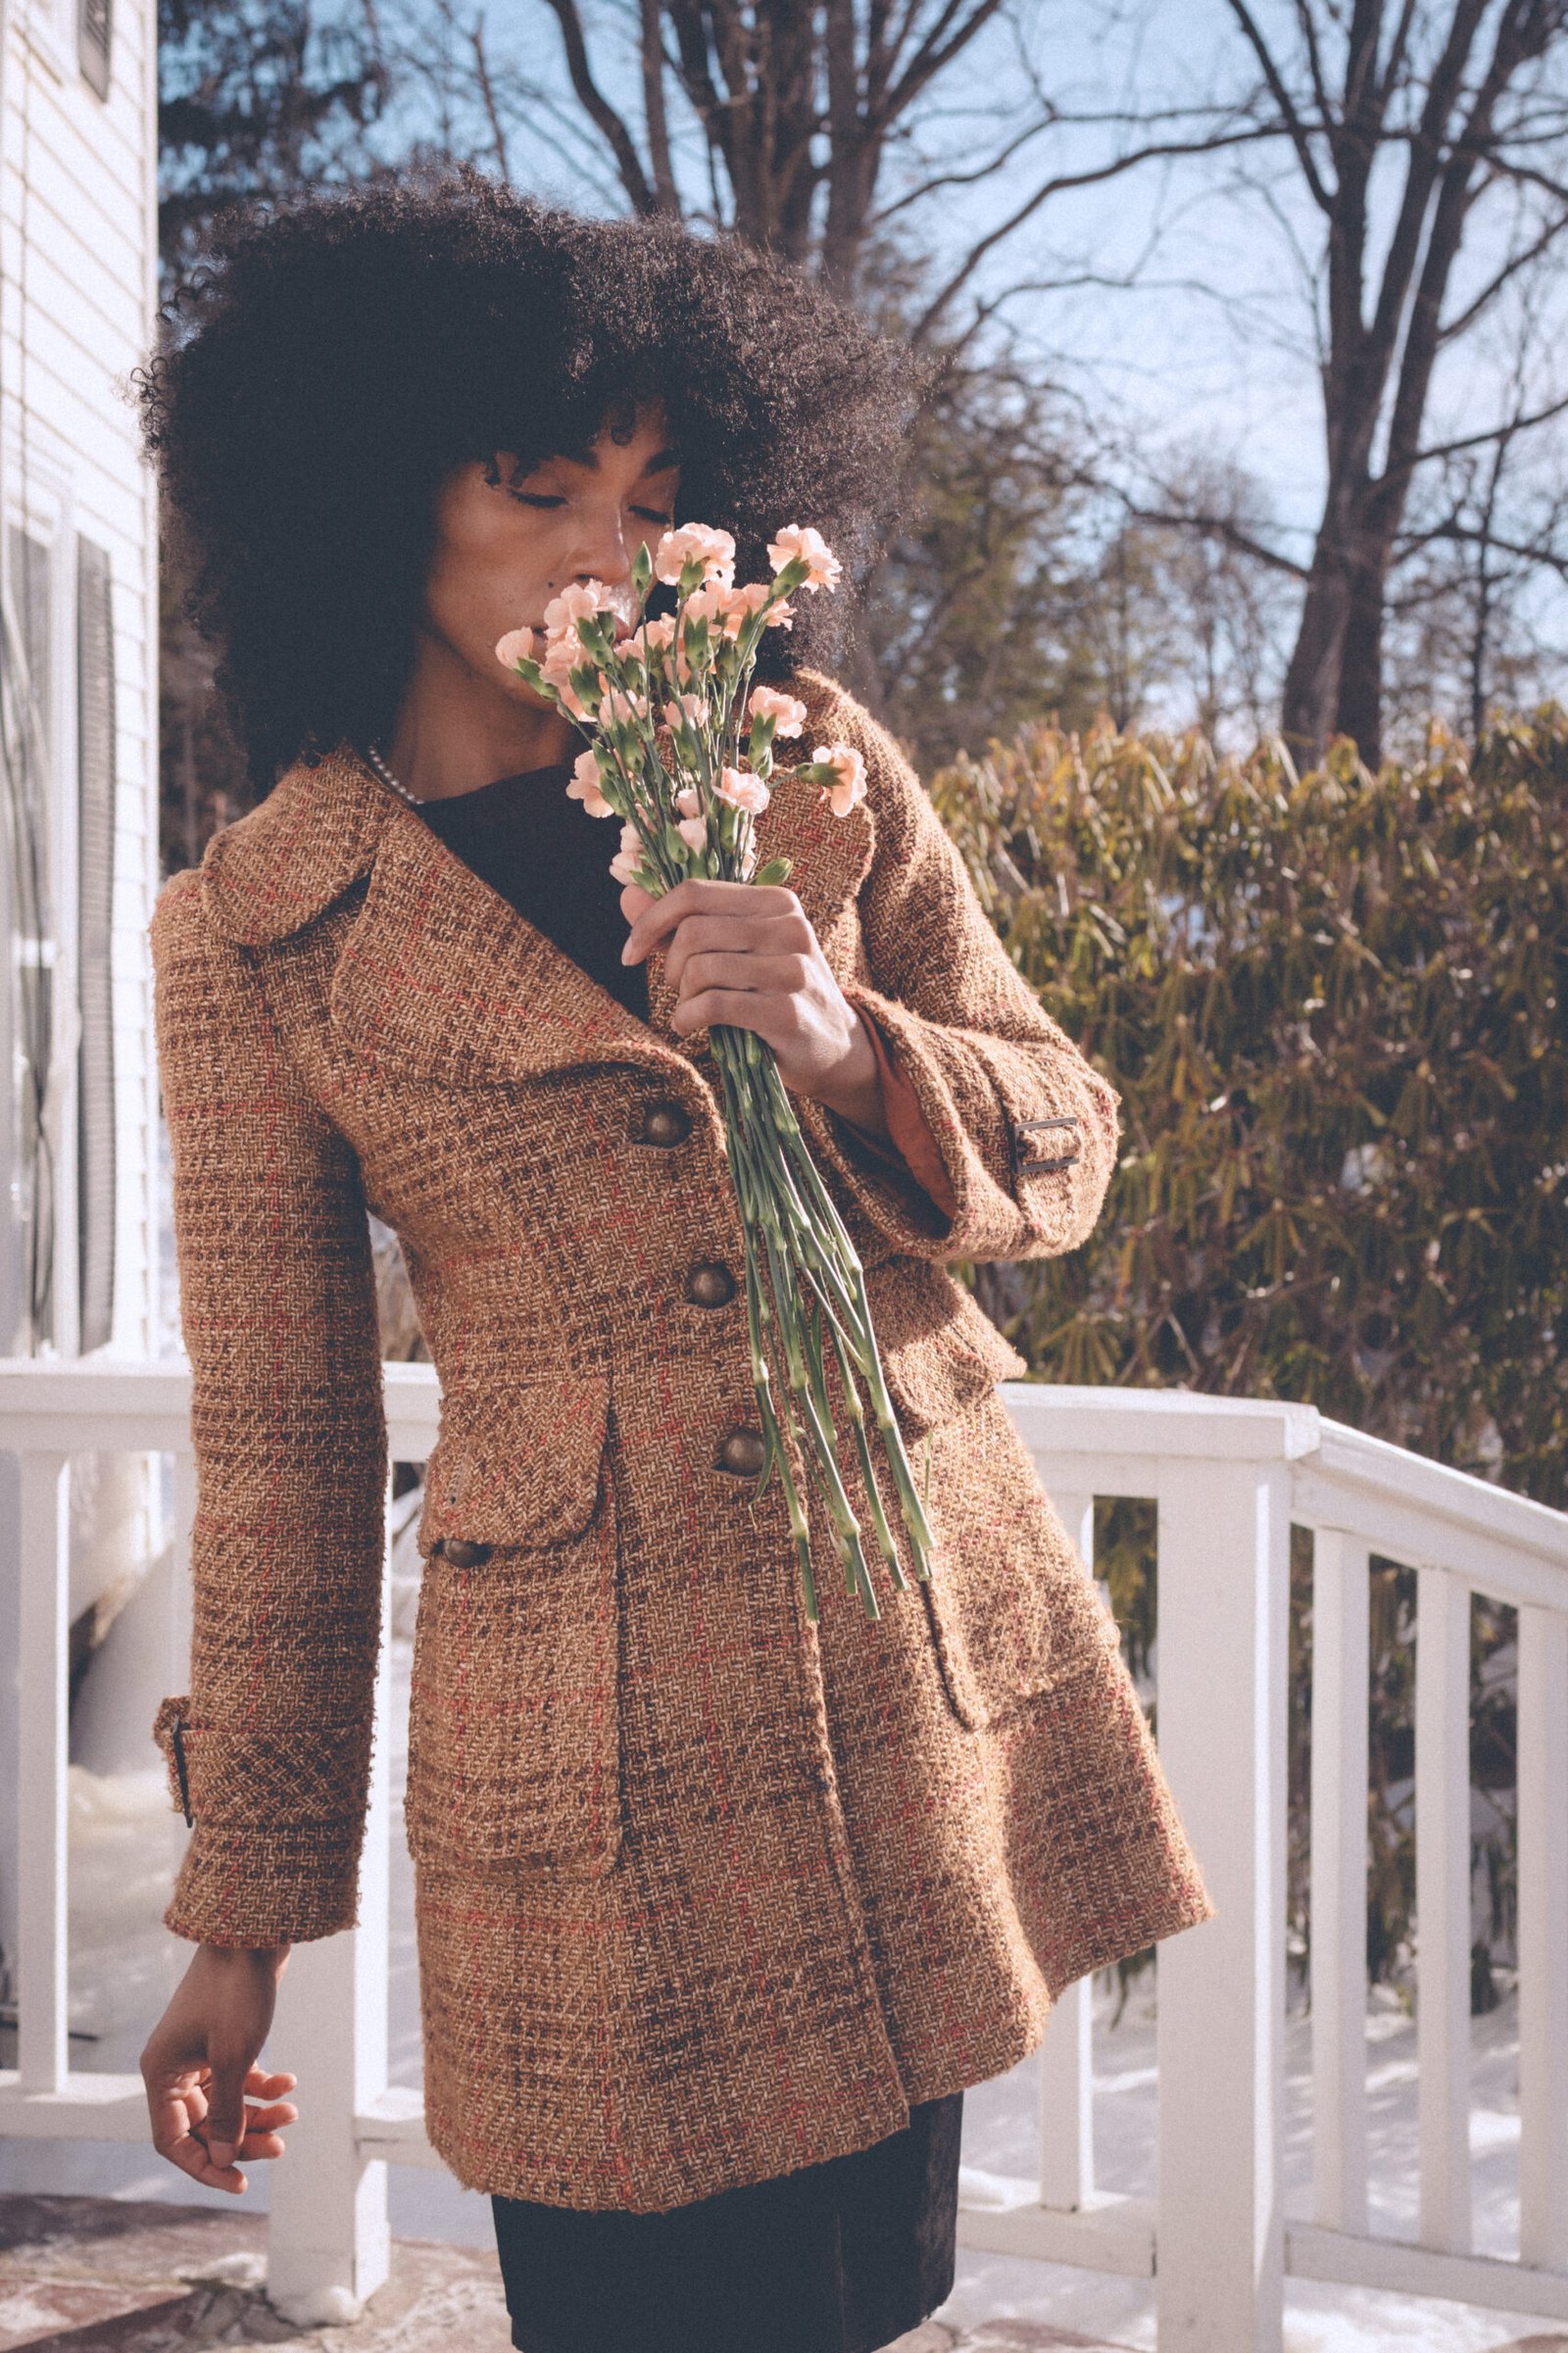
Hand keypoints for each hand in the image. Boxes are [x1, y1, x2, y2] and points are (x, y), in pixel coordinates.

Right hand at [140, 1943, 296, 2193]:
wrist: (253, 1931)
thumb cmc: (237, 1991)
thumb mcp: (233, 2058)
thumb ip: (225, 2113)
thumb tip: (221, 2157)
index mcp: (161, 2073)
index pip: (172, 2141)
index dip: (203, 2165)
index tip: (238, 2183)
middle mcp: (174, 2066)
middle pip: (203, 2125)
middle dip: (240, 2137)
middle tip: (280, 2147)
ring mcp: (199, 2052)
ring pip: (225, 2103)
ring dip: (257, 2114)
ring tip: (292, 2113)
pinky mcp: (223, 2039)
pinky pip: (240, 2078)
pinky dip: (263, 2086)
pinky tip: (289, 2084)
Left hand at [620, 879, 887, 1136]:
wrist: (832, 1045)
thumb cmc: (773, 993)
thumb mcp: (735, 951)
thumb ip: (683, 924)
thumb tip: (627, 895)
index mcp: (776, 901)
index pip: (695, 893)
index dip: (651, 921)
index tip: (629, 952)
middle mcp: (790, 927)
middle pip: (693, 931)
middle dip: (670, 967)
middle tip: (678, 990)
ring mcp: (793, 969)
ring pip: (701, 969)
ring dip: (682, 997)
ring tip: (690, 1010)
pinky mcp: (787, 1012)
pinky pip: (714, 1005)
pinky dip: (688, 1018)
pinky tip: (689, 1027)